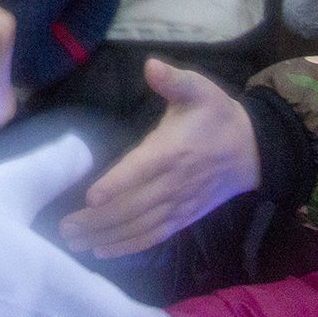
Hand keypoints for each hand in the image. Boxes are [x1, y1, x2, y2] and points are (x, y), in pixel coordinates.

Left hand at [60, 62, 259, 259]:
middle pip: (133, 206)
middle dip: (98, 220)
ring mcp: (179, 205)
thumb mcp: (200, 89)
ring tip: (74, 242)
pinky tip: (103, 251)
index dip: (117, 185)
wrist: (253, 151)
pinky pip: (154, 236)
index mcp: (172, 150)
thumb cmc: (218, 116)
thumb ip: (174, 80)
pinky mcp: (184, 218)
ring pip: (139, 226)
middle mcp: (174, 183)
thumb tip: (152, 65)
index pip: (141, 170)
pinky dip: (129, 246)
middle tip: (64, 229)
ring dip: (106, 237)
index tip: (90, 197)